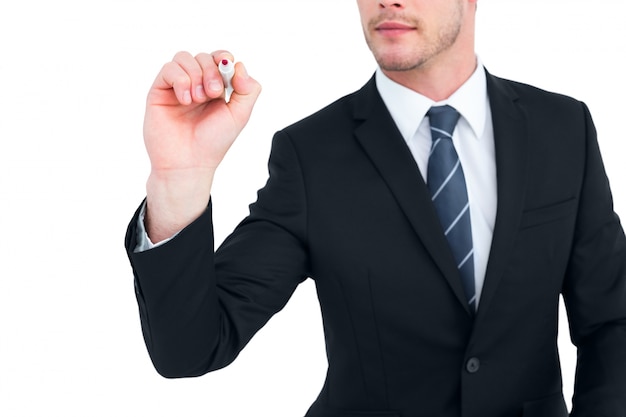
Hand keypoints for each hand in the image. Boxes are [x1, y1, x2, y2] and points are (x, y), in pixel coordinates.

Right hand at [143, 50, 261, 240]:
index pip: (220, 59)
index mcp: (216, 89)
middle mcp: (196, 85)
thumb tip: (240, 65)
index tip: (229, 72)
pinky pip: (168, 69)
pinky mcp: (159, 92)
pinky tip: (186, 100)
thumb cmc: (213, 143)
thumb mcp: (239, 116)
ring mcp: (177, 87)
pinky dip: (180, 80)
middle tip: (213, 93)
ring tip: (198, 99)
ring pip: (184, 57)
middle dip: (211, 71)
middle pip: (203, 56)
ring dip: (196, 74)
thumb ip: (248, 90)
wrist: (188, 163)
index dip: (225, 59)